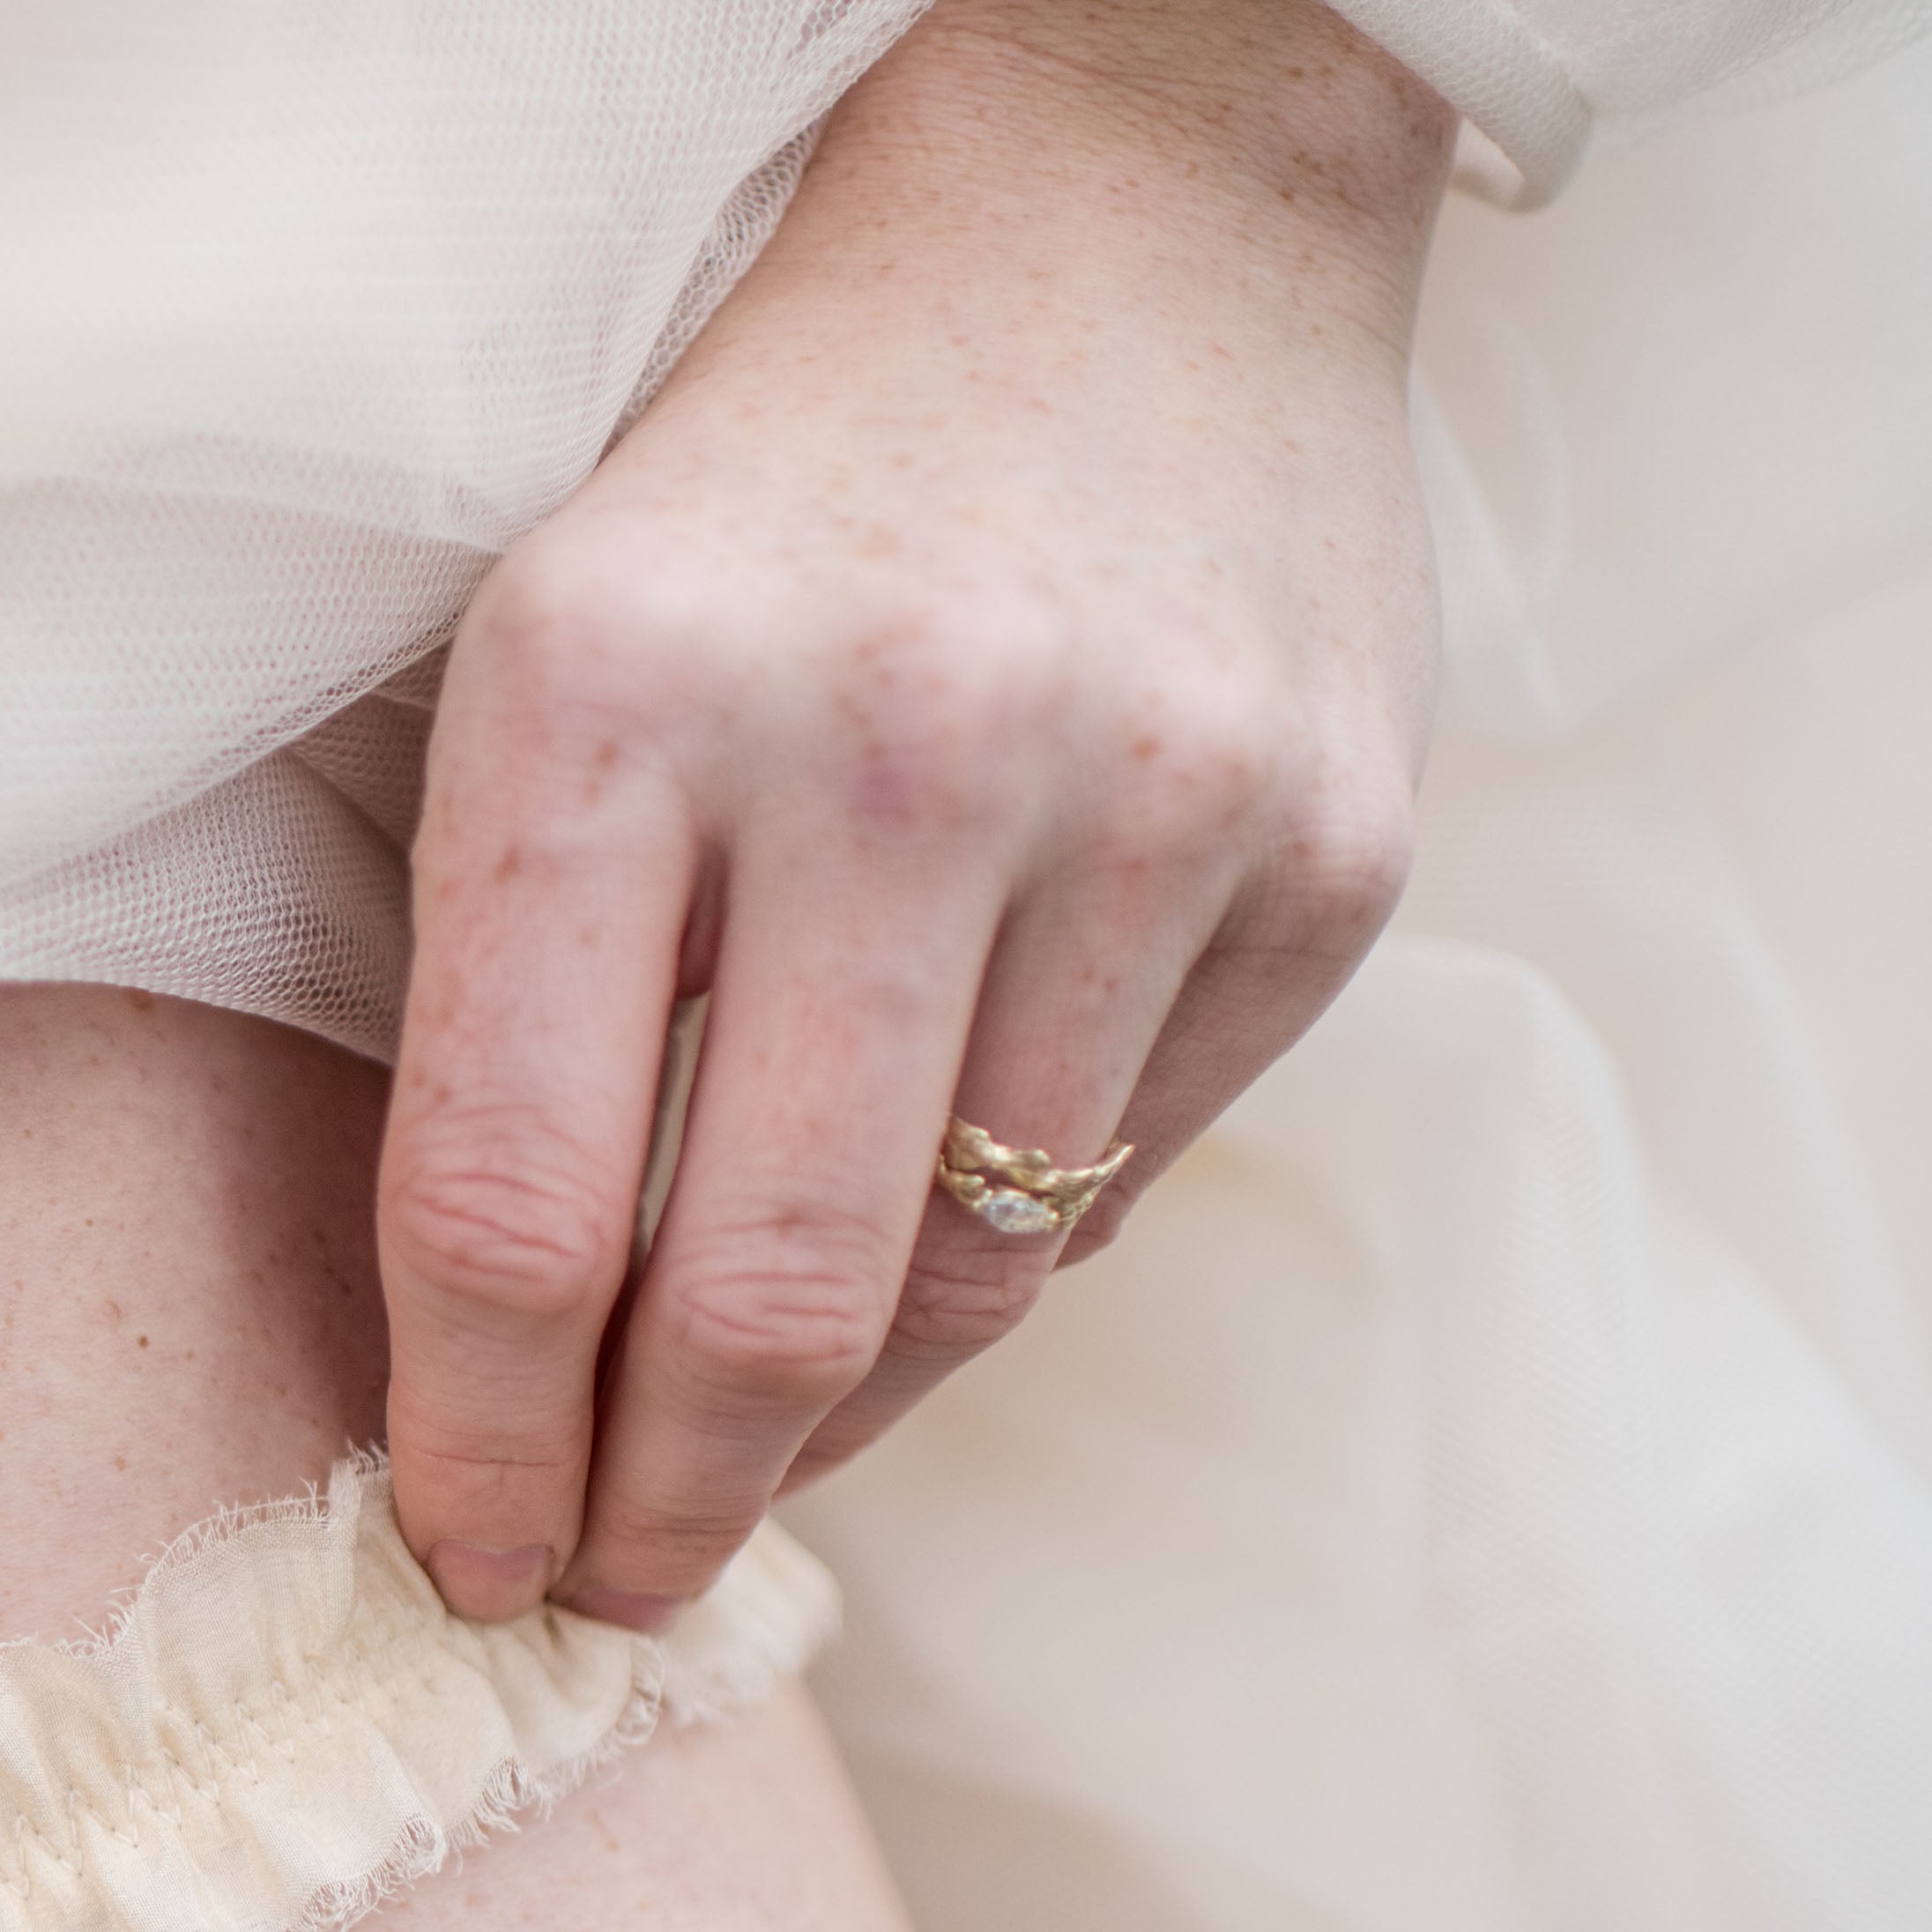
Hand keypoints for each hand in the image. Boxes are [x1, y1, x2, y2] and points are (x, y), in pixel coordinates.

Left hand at [376, 0, 1454, 1623]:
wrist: (1134, 230)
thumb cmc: (808, 462)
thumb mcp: (587, 647)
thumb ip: (561, 980)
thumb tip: (593, 1334)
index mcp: (626, 682)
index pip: (515, 1192)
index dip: (479, 1435)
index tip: (477, 1544)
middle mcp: (912, 746)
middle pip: (775, 1293)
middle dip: (673, 1500)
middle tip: (623, 1573)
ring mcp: (1160, 804)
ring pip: (984, 1267)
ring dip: (855, 1397)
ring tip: (780, 1418)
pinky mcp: (1330, 856)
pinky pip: (1138, 1162)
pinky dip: (1021, 1231)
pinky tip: (961, 1183)